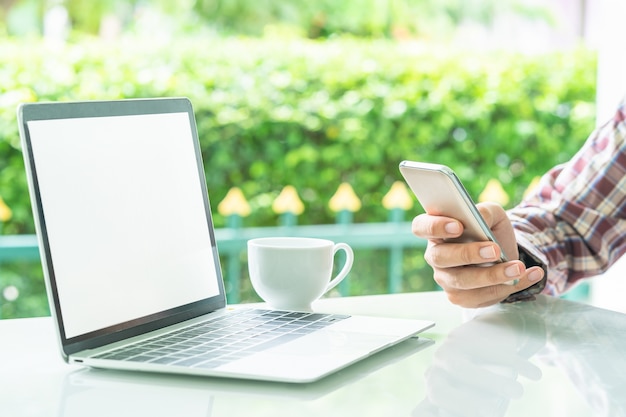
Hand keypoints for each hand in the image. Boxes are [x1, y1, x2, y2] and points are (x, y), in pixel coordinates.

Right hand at [412, 202, 544, 307]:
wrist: (503, 253)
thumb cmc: (490, 230)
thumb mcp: (492, 214)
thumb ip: (484, 211)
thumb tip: (479, 217)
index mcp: (437, 230)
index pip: (421, 226)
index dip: (435, 226)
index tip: (458, 226)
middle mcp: (436, 255)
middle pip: (441, 257)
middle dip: (468, 254)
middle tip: (494, 250)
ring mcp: (446, 279)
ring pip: (462, 282)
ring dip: (492, 276)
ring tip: (517, 268)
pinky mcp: (462, 297)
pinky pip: (482, 297)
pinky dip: (509, 287)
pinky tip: (528, 275)